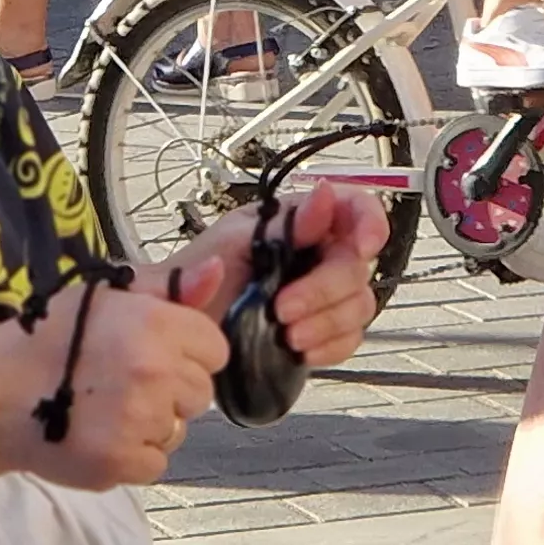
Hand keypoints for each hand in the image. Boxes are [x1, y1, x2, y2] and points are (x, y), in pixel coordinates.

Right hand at [0, 267, 230, 492]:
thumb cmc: (45, 340)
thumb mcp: (103, 296)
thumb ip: (166, 287)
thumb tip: (218, 273)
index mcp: (155, 323)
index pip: (215, 350)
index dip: (187, 355)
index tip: (154, 357)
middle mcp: (154, 371)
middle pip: (200, 394)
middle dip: (170, 392)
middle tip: (123, 385)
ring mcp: (138, 420)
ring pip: (177, 430)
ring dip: (150, 426)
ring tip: (105, 411)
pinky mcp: (121, 462)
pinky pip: (154, 463)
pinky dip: (131, 458)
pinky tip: (99, 437)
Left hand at [150, 184, 390, 370]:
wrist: (175, 332)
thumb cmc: (193, 279)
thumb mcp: (232, 244)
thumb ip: (284, 225)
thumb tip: (325, 194)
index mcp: (295, 221)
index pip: (354, 206)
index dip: (369, 222)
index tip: (362, 246)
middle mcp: (314, 253)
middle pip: (356, 265)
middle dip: (324, 290)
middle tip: (283, 309)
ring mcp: (320, 294)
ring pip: (359, 304)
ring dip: (326, 323)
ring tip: (286, 335)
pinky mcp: (320, 331)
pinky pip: (349, 338)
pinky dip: (329, 346)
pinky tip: (298, 350)